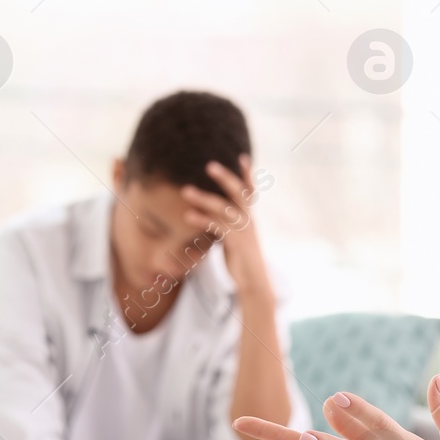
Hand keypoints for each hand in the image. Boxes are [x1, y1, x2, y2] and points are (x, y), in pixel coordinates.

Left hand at [179, 156, 269, 294]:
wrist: (254, 282)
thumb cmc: (241, 258)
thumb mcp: (236, 237)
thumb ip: (226, 223)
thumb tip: (211, 212)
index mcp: (249, 217)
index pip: (250, 191)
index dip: (247, 174)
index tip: (242, 157)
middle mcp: (249, 220)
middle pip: (239, 193)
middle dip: (225, 178)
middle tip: (209, 165)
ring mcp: (244, 232)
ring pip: (224, 209)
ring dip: (203, 198)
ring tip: (185, 190)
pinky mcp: (236, 244)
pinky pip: (218, 228)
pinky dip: (202, 220)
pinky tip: (188, 215)